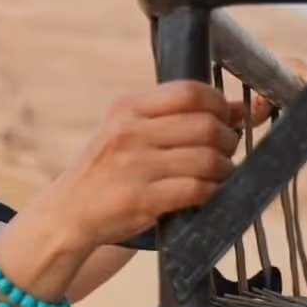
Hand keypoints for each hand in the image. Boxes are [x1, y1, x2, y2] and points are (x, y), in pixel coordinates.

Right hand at [47, 81, 256, 249]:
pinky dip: (211, 192)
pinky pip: (197, 189)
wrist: (66, 214)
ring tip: (215, 175)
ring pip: (207, 159)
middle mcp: (128, 133)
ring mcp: (133, 167)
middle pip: (206, 125)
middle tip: (223, 152)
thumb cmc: (105, 172)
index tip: (222, 119)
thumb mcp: (128, 134)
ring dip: (223, 170)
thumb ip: (177, 119)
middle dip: (227, 140)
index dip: (218, 104)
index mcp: (125, 109)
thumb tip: (239, 108)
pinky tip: (203, 193)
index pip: (189, 92)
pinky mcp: (140, 199)